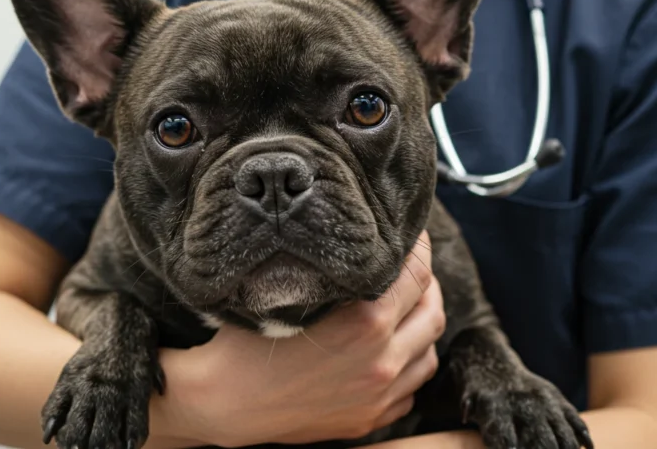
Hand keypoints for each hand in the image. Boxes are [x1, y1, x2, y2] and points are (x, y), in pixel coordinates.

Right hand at [159, 231, 442, 447]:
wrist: (224, 402)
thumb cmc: (249, 341)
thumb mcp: (294, 294)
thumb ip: (341, 276)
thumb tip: (369, 250)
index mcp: (365, 323)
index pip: (416, 274)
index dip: (419, 249)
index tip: (412, 237)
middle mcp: (382, 360)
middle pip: (433, 312)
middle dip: (427, 285)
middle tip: (412, 269)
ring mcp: (380, 395)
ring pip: (429, 353)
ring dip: (422, 328)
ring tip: (405, 311)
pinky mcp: (371, 419)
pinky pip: (410, 390)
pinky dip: (408, 366)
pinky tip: (389, 352)